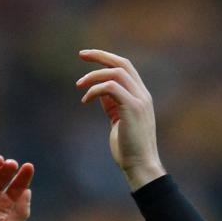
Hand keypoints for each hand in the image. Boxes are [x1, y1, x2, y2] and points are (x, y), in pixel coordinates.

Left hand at [76, 49, 166, 190]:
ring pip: (115, 73)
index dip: (107, 59)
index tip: (88, 57)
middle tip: (81, 54)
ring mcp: (139, 100)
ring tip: (79, 85)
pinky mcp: (132, 108)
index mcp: (141, 97)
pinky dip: (95, 90)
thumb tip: (98, 93)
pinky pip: (110, 87)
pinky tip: (85, 100)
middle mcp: (143, 95)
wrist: (140, 166)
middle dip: (101, 55)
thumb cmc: (128, 149)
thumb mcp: (118, 122)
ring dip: (94, 76)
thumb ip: (112, 105)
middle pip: (122, 63)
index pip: (125, 68)